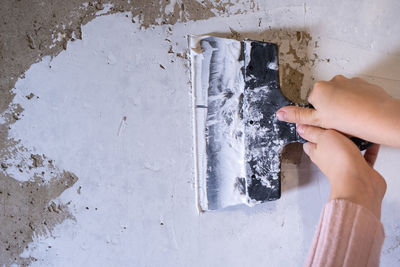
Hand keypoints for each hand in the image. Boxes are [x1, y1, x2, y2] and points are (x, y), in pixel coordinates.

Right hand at [276, 75, 399, 147]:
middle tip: (337, 122)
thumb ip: (297, 116)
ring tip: (350, 119)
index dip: (319, 115)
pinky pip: (355, 93)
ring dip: (343, 105)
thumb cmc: (349, 120)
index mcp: (318, 89)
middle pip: (326, 98)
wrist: (378, 117)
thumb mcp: (318, 121)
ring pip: (341, 96)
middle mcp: (332, 81)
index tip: (326, 121)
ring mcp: (349, 81)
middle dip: (330, 108)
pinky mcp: (363, 84)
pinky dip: (356, 102)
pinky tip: (360, 113)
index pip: (312, 103)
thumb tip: (279, 113)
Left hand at [297, 124, 385, 218]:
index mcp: (317, 153)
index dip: (311, 134)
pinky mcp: (361, 169)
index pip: (309, 143)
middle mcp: (330, 160)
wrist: (359, 182)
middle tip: (339, 123)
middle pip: (330, 146)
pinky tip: (372, 141)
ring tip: (356, 129)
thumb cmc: (339, 161)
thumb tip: (301, 128)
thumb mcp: (323, 138)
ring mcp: (346, 165)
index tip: (315, 124)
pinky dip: (369, 149)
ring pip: (348, 150)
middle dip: (334, 136)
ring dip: (353, 141)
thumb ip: (313, 132)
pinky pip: (365, 156)